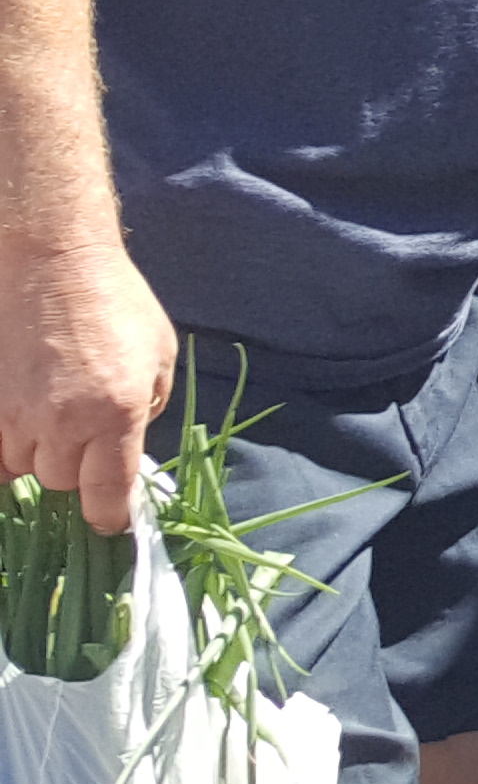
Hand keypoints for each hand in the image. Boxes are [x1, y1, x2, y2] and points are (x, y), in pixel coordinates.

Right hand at [0, 237, 176, 534]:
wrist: (50, 261)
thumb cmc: (115, 303)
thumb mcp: (158, 355)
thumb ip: (146, 409)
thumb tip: (127, 450)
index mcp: (115, 412)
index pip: (106, 495)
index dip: (110, 517)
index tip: (113, 522)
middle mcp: (61, 422)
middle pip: (62, 483)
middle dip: (78, 470)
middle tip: (87, 434)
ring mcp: (13, 415)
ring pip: (24, 469)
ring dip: (41, 453)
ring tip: (55, 413)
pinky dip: (7, 447)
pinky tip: (22, 424)